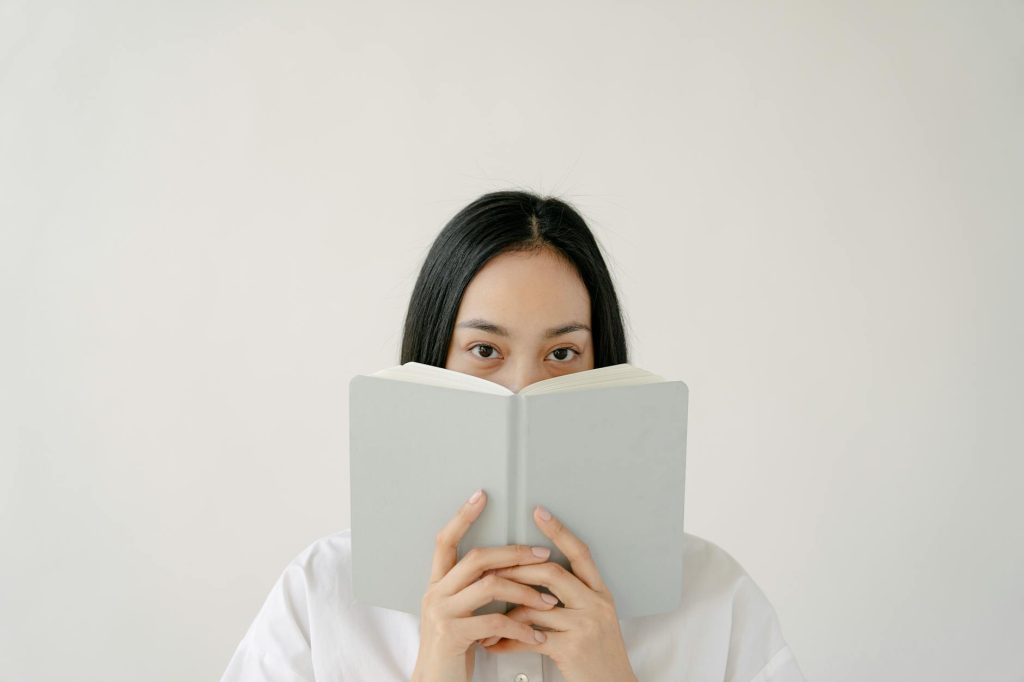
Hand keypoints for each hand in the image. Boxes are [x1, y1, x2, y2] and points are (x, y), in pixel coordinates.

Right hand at [411, 489, 559, 681]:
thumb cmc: (453, 650)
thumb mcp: (459, 614)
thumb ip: (473, 590)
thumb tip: (505, 567)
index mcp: (438, 584)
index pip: (445, 541)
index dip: (462, 516)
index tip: (481, 496)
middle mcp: (436, 593)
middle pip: (477, 558)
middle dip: (514, 553)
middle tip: (543, 555)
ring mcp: (442, 613)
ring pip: (490, 586)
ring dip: (526, 591)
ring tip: (549, 601)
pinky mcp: (452, 635)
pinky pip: (495, 622)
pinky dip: (521, 627)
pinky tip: (536, 634)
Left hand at [478, 505, 638, 681]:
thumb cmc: (598, 658)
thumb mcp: (595, 621)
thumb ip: (572, 600)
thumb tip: (533, 583)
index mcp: (600, 594)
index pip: (580, 553)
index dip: (559, 531)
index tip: (539, 512)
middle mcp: (595, 605)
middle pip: (551, 573)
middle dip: (516, 571)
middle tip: (491, 572)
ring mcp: (585, 626)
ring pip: (535, 607)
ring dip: (504, 614)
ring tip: (485, 619)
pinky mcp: (572, 648)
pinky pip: (530, 637)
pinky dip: (507, 641)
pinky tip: (494, 643)